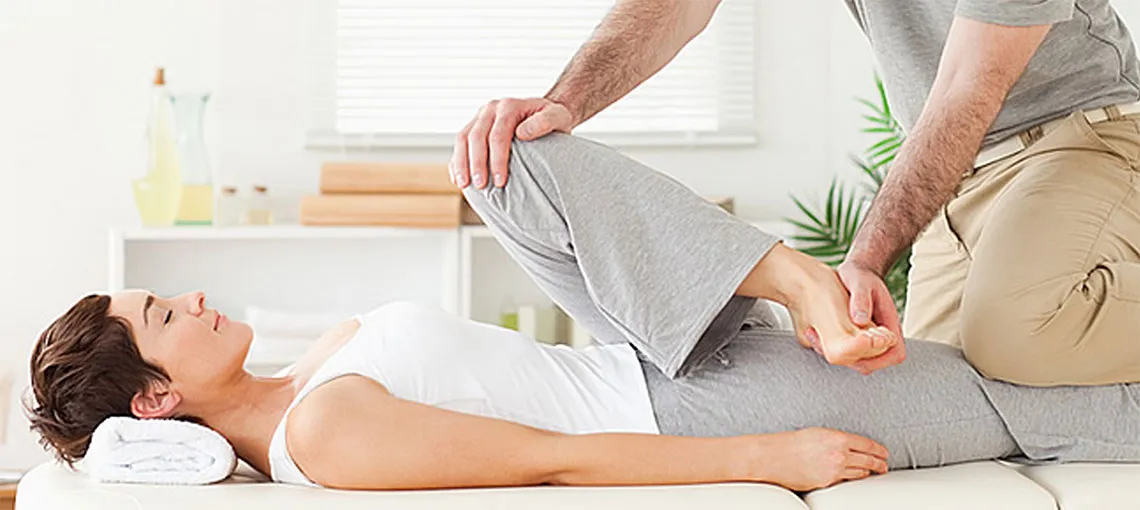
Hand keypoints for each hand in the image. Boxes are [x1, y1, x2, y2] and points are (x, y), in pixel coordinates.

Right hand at [450, 97, 574, 189]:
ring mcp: (480, 116)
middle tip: (481, 186)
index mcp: (509, 106)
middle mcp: (491, 108)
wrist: (544, 112)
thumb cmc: (553, 118)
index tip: (500, 181)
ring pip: (462, 138)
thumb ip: (544, 122)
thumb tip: (522, 133)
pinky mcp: (474, 126)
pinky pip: (460, 143)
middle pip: (476, 137)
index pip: (498, 135)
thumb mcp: (558, 117)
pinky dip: (457, 160)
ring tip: (464, 184)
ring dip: (461, 163)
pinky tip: (458, 178)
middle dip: (477, 164)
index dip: (497, 160)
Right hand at [745, 428, 888, 490]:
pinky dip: (853, 477)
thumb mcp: (817, 433)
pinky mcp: (827, 482)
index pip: (867, 444)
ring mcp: (834, 470)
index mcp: (837, 438)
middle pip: (868, 460)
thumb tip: (850, 445)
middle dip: (879, 463)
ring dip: (869, 471)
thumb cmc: (791, 443)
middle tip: (884, 464)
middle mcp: (838, 454)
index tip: (884, 452)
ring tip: (874, 471)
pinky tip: (856, 476)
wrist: (773, 457)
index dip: (879, 450)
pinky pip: (846, 479)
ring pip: (860, 472)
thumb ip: (836, 439)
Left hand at [771, 249, 898, 371]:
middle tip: (827, 347)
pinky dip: (831, 346)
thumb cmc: (862, 276)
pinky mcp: (853, 337)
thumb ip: (861, 300)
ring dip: (838, 355)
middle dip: (852, 360)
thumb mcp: (860, 283)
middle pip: (874, 362)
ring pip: (858, 359)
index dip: (881, 359)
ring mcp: (867, 338)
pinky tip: (816, 334)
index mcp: (890, 323)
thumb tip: (860, 320)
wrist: (855, 273)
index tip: (860, 353)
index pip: (895, 353)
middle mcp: (880, 335)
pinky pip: (846, 350)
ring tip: (817, 340)